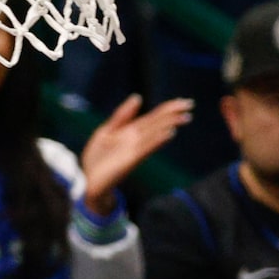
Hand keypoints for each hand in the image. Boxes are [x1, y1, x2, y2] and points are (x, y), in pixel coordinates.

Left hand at [80, 94, 192, 212]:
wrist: (88, 181)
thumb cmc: (97, 159)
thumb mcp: (106, 131)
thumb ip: (122, 116)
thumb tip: (138, 97)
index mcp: (132, 131)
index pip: (154, 117)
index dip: (168, 108)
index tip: (184, 102)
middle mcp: (137, 140)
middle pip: (158, 123)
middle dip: (173, 114)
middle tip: (190, 105)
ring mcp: (135, 150)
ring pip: (155, 133)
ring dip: (169, 124)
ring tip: (184, 117)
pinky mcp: (131, 160)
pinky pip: (147, 147)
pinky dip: (158, 139)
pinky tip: (169, 133)